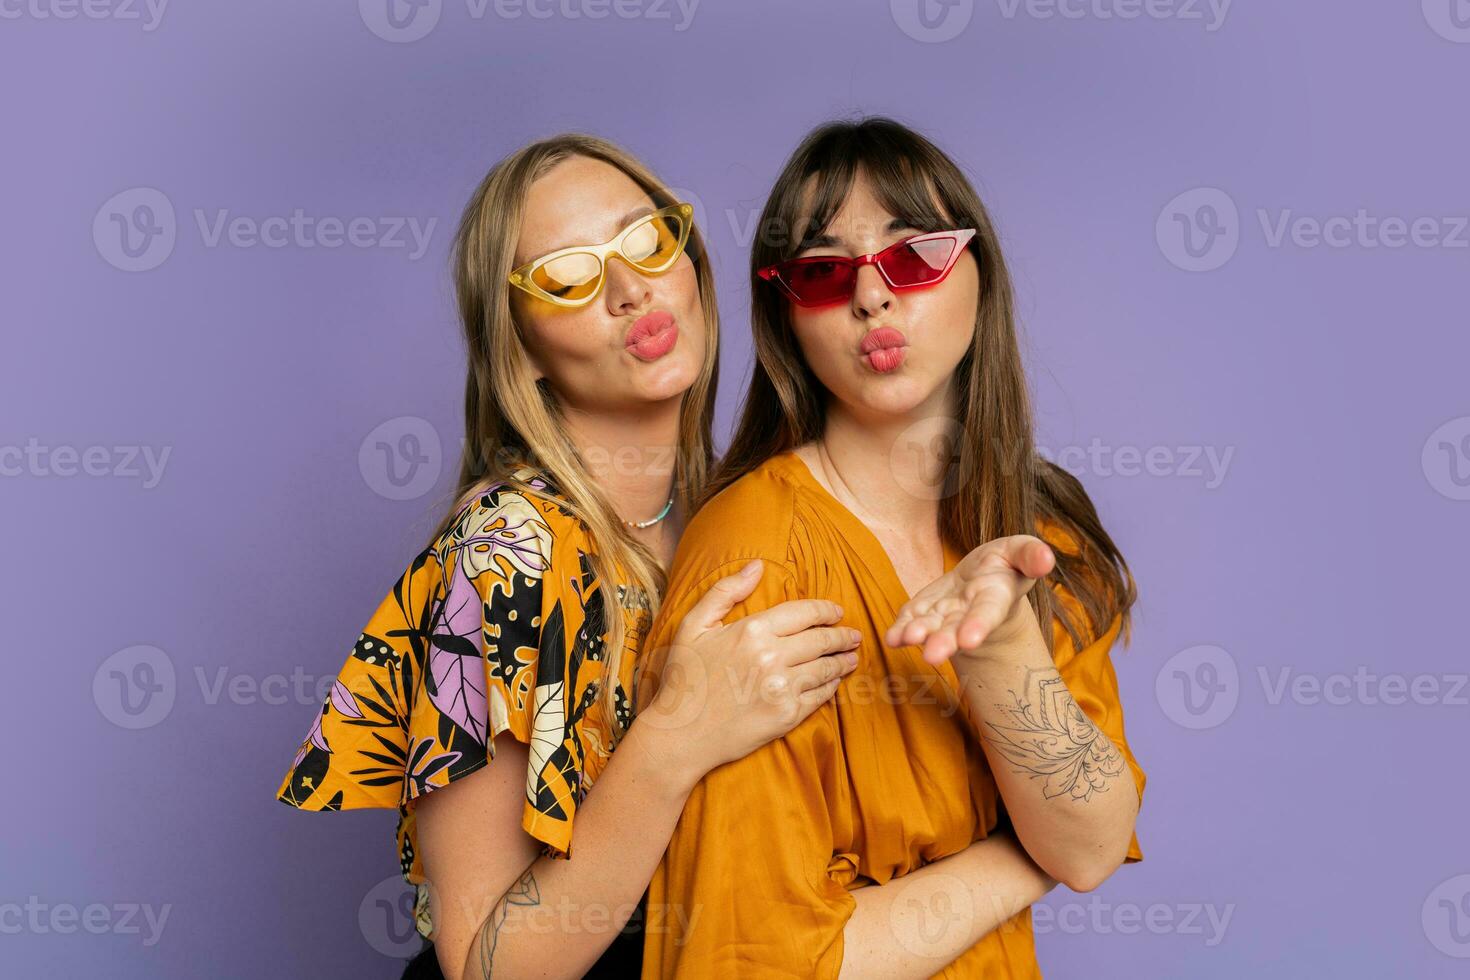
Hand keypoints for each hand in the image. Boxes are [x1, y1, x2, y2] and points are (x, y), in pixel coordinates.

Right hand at [642, 560, 861, 772]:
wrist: (680, 735)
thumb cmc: (685, 678)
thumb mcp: (694, 626)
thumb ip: (725, 591)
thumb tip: (757, 566)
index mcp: (752, 630)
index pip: (804, 612)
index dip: (826, 610)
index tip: (837, 612)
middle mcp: (772, 656)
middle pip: (822, 640)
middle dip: (843, 636)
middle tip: (853, 636)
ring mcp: (783, 688)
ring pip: (827, 668)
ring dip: (844, 661)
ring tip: (851, 657)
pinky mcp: (788, 716)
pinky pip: (821, 696)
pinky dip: (832, 686)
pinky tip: (834, 682)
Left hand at [883, 535, 1054, 666]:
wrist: (982, 578)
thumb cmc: (1006, 563)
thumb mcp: (1020, 552)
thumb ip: (1030, 554)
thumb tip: (1046, 558)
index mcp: (995, 598)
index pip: (987, 613)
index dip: (978, 625)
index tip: (969, 640)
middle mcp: (968, 614)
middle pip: (956, 630)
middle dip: (945, 641)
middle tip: (933, 655)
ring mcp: (945, 616)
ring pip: (932, 629)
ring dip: (919, 634)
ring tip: (908, 638)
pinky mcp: (924, 612)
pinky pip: (910, 622)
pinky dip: (900, 630)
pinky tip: (892, 638)